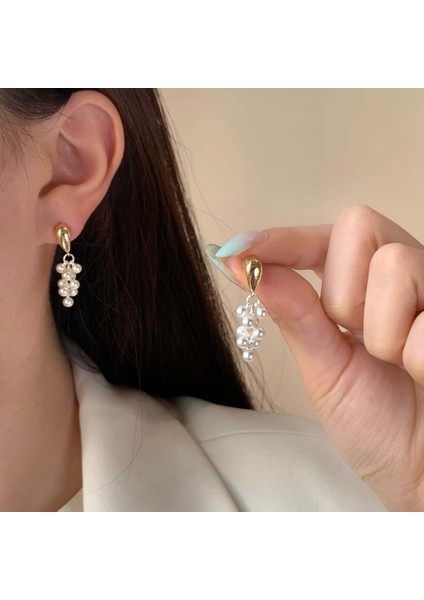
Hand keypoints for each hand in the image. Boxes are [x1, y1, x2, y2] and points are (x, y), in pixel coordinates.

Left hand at [223, 204, 423, 510]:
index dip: (280, 239)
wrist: (422, 474)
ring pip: (393, 264)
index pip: (323, 238)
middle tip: (357, 340)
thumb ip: (295, 314)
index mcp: (367, 286)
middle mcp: (406, 278)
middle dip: (342, 291)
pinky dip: (415, 358)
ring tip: (396, 364)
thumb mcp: (326, 370)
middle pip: (359, 227)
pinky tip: (423, 375)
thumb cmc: (379, 425)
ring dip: (380, 331)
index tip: (234, 249)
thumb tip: (242, 265)